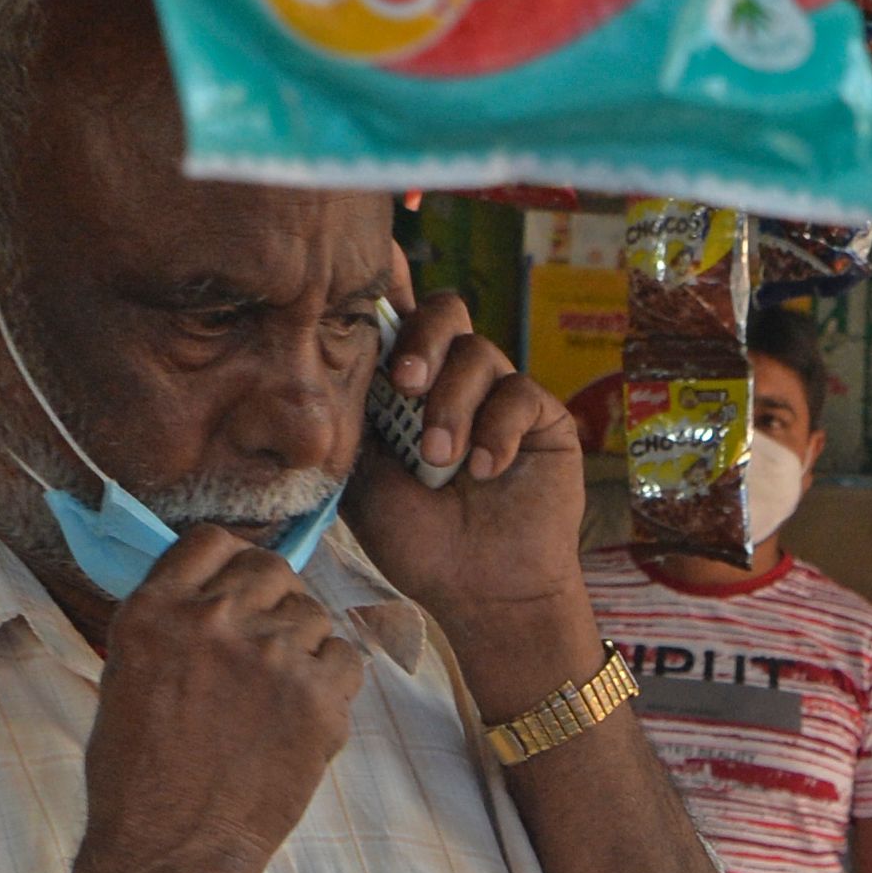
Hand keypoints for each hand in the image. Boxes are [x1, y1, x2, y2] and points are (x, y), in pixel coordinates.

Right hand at [78, 524, 367, 872]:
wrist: (173, 848)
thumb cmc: (138, 777)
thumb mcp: (126, 678)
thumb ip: (170, 625)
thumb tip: (214, 594)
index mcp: (155, 611)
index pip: (210, 542)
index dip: (231, 562)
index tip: (239, 587)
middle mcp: (214, 621)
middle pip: (271, 570)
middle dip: (274, 598)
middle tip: (267, 643)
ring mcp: (271, 656)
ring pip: (314, 614)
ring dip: (304, 645)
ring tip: (279, 693)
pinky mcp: (317, 697)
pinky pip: (347, 659)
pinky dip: (334, 683)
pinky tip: (305, 715)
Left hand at [345, 283, 595, 692]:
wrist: (480, 592)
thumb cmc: (419, 544)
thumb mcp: (364, 478)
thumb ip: (355, 418)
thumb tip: (327, 358)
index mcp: (407, 389)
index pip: (401, 318)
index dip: (391, 289)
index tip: (371, 279)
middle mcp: (455, 382)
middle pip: (446, 312)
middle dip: (422, 340)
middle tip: (405, 385)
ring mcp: (500, 398)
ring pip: (480, 353)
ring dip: (454, 405)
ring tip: (441, 462)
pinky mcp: (544, 420)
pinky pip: (521, 394)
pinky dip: (497, 430)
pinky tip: (484, 471)